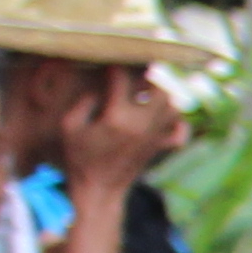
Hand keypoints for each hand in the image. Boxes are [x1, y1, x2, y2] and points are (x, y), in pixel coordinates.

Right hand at [59, 65, 191, 210]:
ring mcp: (154, 136)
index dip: (116, 67)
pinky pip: (180, 133)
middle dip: (152, 74)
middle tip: (140, 72)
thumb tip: (101, 87)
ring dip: (166, 94)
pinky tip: (166, 116)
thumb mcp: (71, 126)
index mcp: (116, 117)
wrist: (99, 190)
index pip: (122, 80)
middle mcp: (141, 124)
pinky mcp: (159, 147)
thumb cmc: (80, 157)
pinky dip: (179, 122)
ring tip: (152, 89)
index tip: (110, 62)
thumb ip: (85, 102)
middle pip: (161, 88)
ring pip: (174, 107)